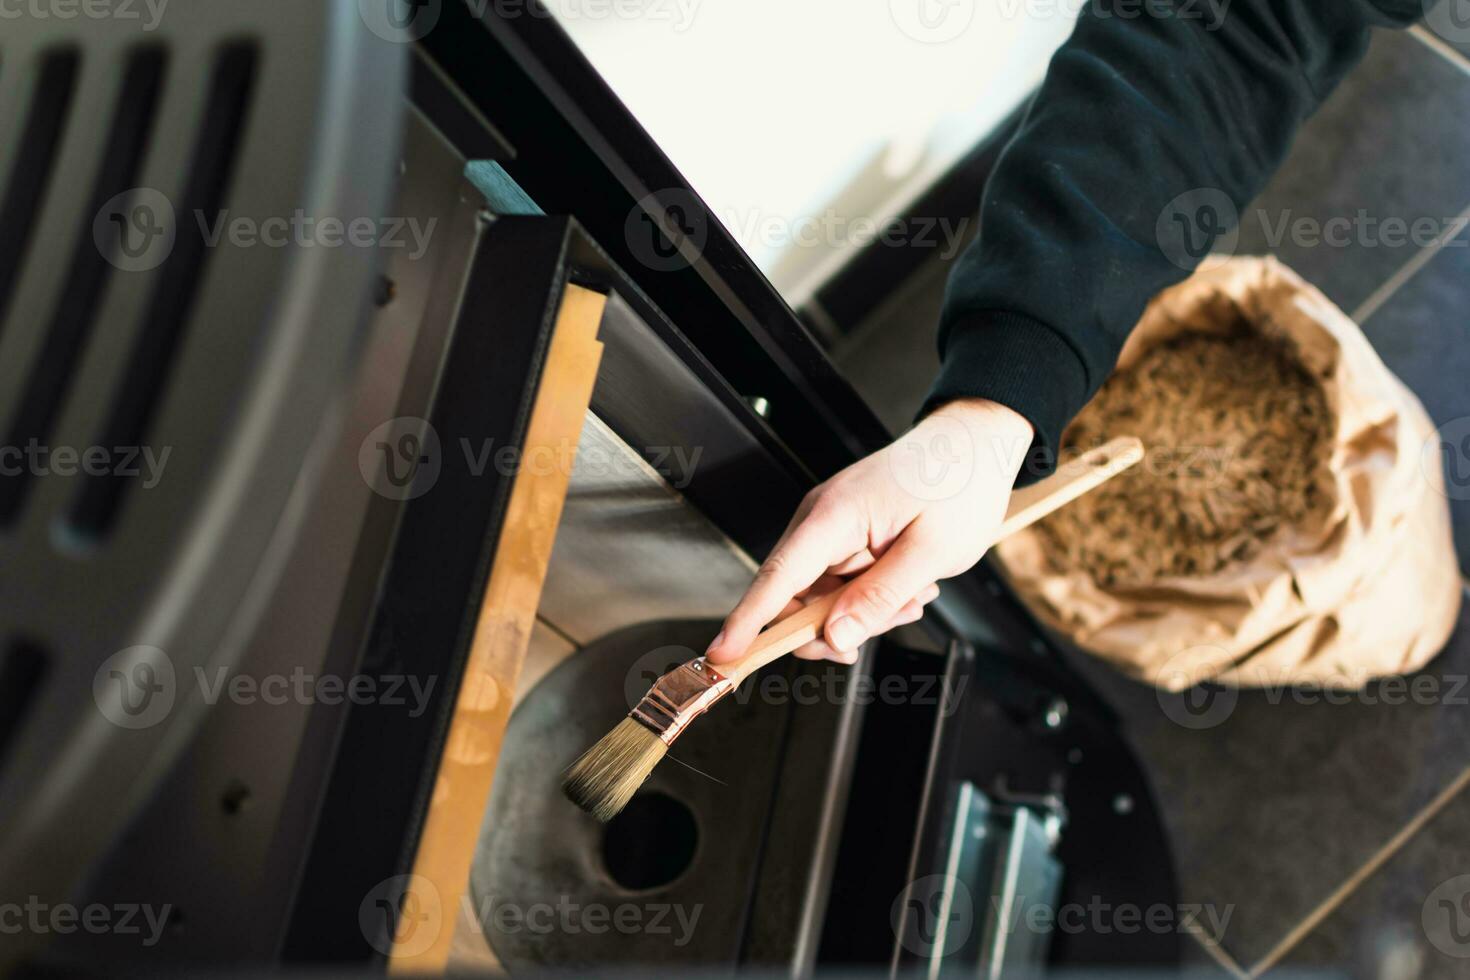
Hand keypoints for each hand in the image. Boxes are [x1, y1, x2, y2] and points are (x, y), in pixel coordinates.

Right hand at [704, 398, 1033, 665]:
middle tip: (898, 614)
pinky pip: (841, 586)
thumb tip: (835, 637)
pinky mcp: (843, 536)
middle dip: (841, 624)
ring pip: (824, 599)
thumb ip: (880, 596)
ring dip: (867, 611)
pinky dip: (871, 597)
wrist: (974, 444)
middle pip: (798, 599)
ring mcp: (830, 528)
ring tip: (914, 589)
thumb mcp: (932, 551)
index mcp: (834, 515)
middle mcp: (820, 520)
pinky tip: (907, 584)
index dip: (749, 621)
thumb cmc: (959, 483)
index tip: (723, 656)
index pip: (778, 576)